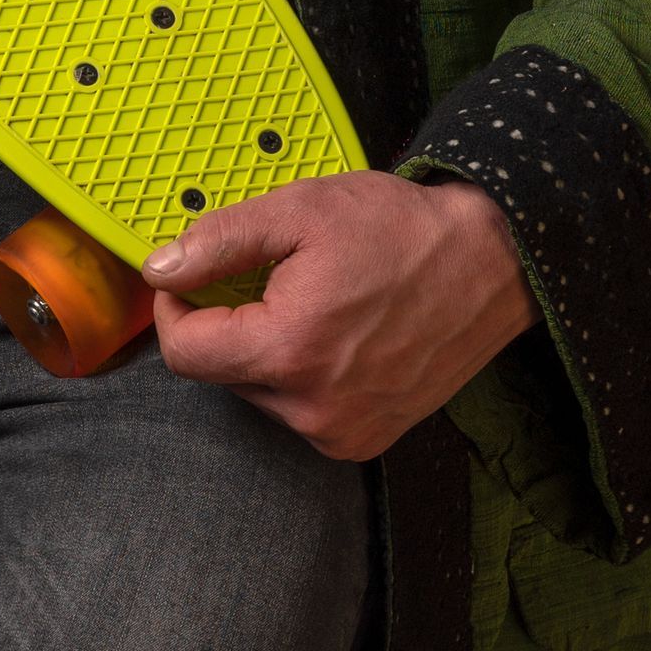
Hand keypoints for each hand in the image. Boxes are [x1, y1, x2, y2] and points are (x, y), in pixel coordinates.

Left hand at [141, 169, 536, 460]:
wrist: (490, 262)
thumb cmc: (401, 230)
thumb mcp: (300, 210)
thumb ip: (220, 240)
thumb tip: (159, 267)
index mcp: (289, 351)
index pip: (185, 354)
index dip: (173, 308)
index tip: (185, 276)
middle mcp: (313, 409)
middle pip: (224, 372)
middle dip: (229, 322)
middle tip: (269, 275)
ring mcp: (344, 431)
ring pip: (263, 392)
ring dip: (268, 349)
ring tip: (313, 300)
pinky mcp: (368, 439)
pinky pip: (303, 410)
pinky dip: (303, 374)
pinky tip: (337, 332)